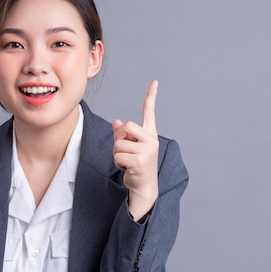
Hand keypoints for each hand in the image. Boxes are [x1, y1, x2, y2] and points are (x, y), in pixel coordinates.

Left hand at [112, 80, 159, 219]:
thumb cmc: (135, 168)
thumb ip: (123, 136)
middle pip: (126, 126)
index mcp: (150, 135)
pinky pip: (118, 155)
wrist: (143, 189)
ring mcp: (148, 150)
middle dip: (118, 138)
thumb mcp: (129, 149)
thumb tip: (116, 122)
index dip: (151, 96)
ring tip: (126, 163)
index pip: (149, 112)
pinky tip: (127, 169)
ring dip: (117, 155)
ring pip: (119, 143)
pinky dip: (118, 163)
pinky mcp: (141, 160)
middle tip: (123, 153)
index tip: (154, 82)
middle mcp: (152, 140)